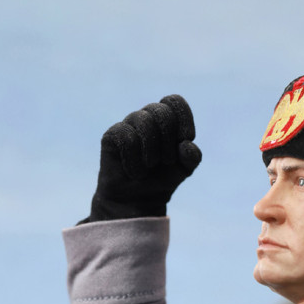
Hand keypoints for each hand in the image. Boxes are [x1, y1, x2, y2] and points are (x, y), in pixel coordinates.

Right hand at [85, 94, 201, 221]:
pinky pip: (127, 137)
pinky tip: (133, 172)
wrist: (138, 202)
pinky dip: (135, 161)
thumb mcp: (184, 170)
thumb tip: (186, 145)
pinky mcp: (111, 136)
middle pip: (161, 112)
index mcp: (167, 119)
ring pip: (143, 121)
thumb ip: (192, 157)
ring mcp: (128, 124)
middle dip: (168, 143)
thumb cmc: (162, 180)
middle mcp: (147, 117)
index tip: (184, 141)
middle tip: (165, 162)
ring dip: (152, 153)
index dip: (183, 120)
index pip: (175, 101)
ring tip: (148, 168)